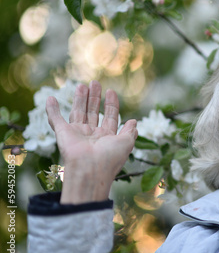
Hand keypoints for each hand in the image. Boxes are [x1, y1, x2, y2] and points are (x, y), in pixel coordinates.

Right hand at [46, 81, 137, 203]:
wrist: (90, 169)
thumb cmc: (110, 158)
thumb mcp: (127, 142)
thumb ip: (130, 131)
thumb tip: (134, 121)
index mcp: (107, 137)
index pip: (109, 117)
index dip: (111, 104)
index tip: (111, 91)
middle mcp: (92, 135)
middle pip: (93, 112)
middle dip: (94, 97)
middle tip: (95, 83)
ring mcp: (77, 134)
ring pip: (78, 112)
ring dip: (80, 98)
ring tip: (82, 85)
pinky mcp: (63, 133)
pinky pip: (55, 119)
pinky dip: (52, 109)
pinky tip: (51, 98)